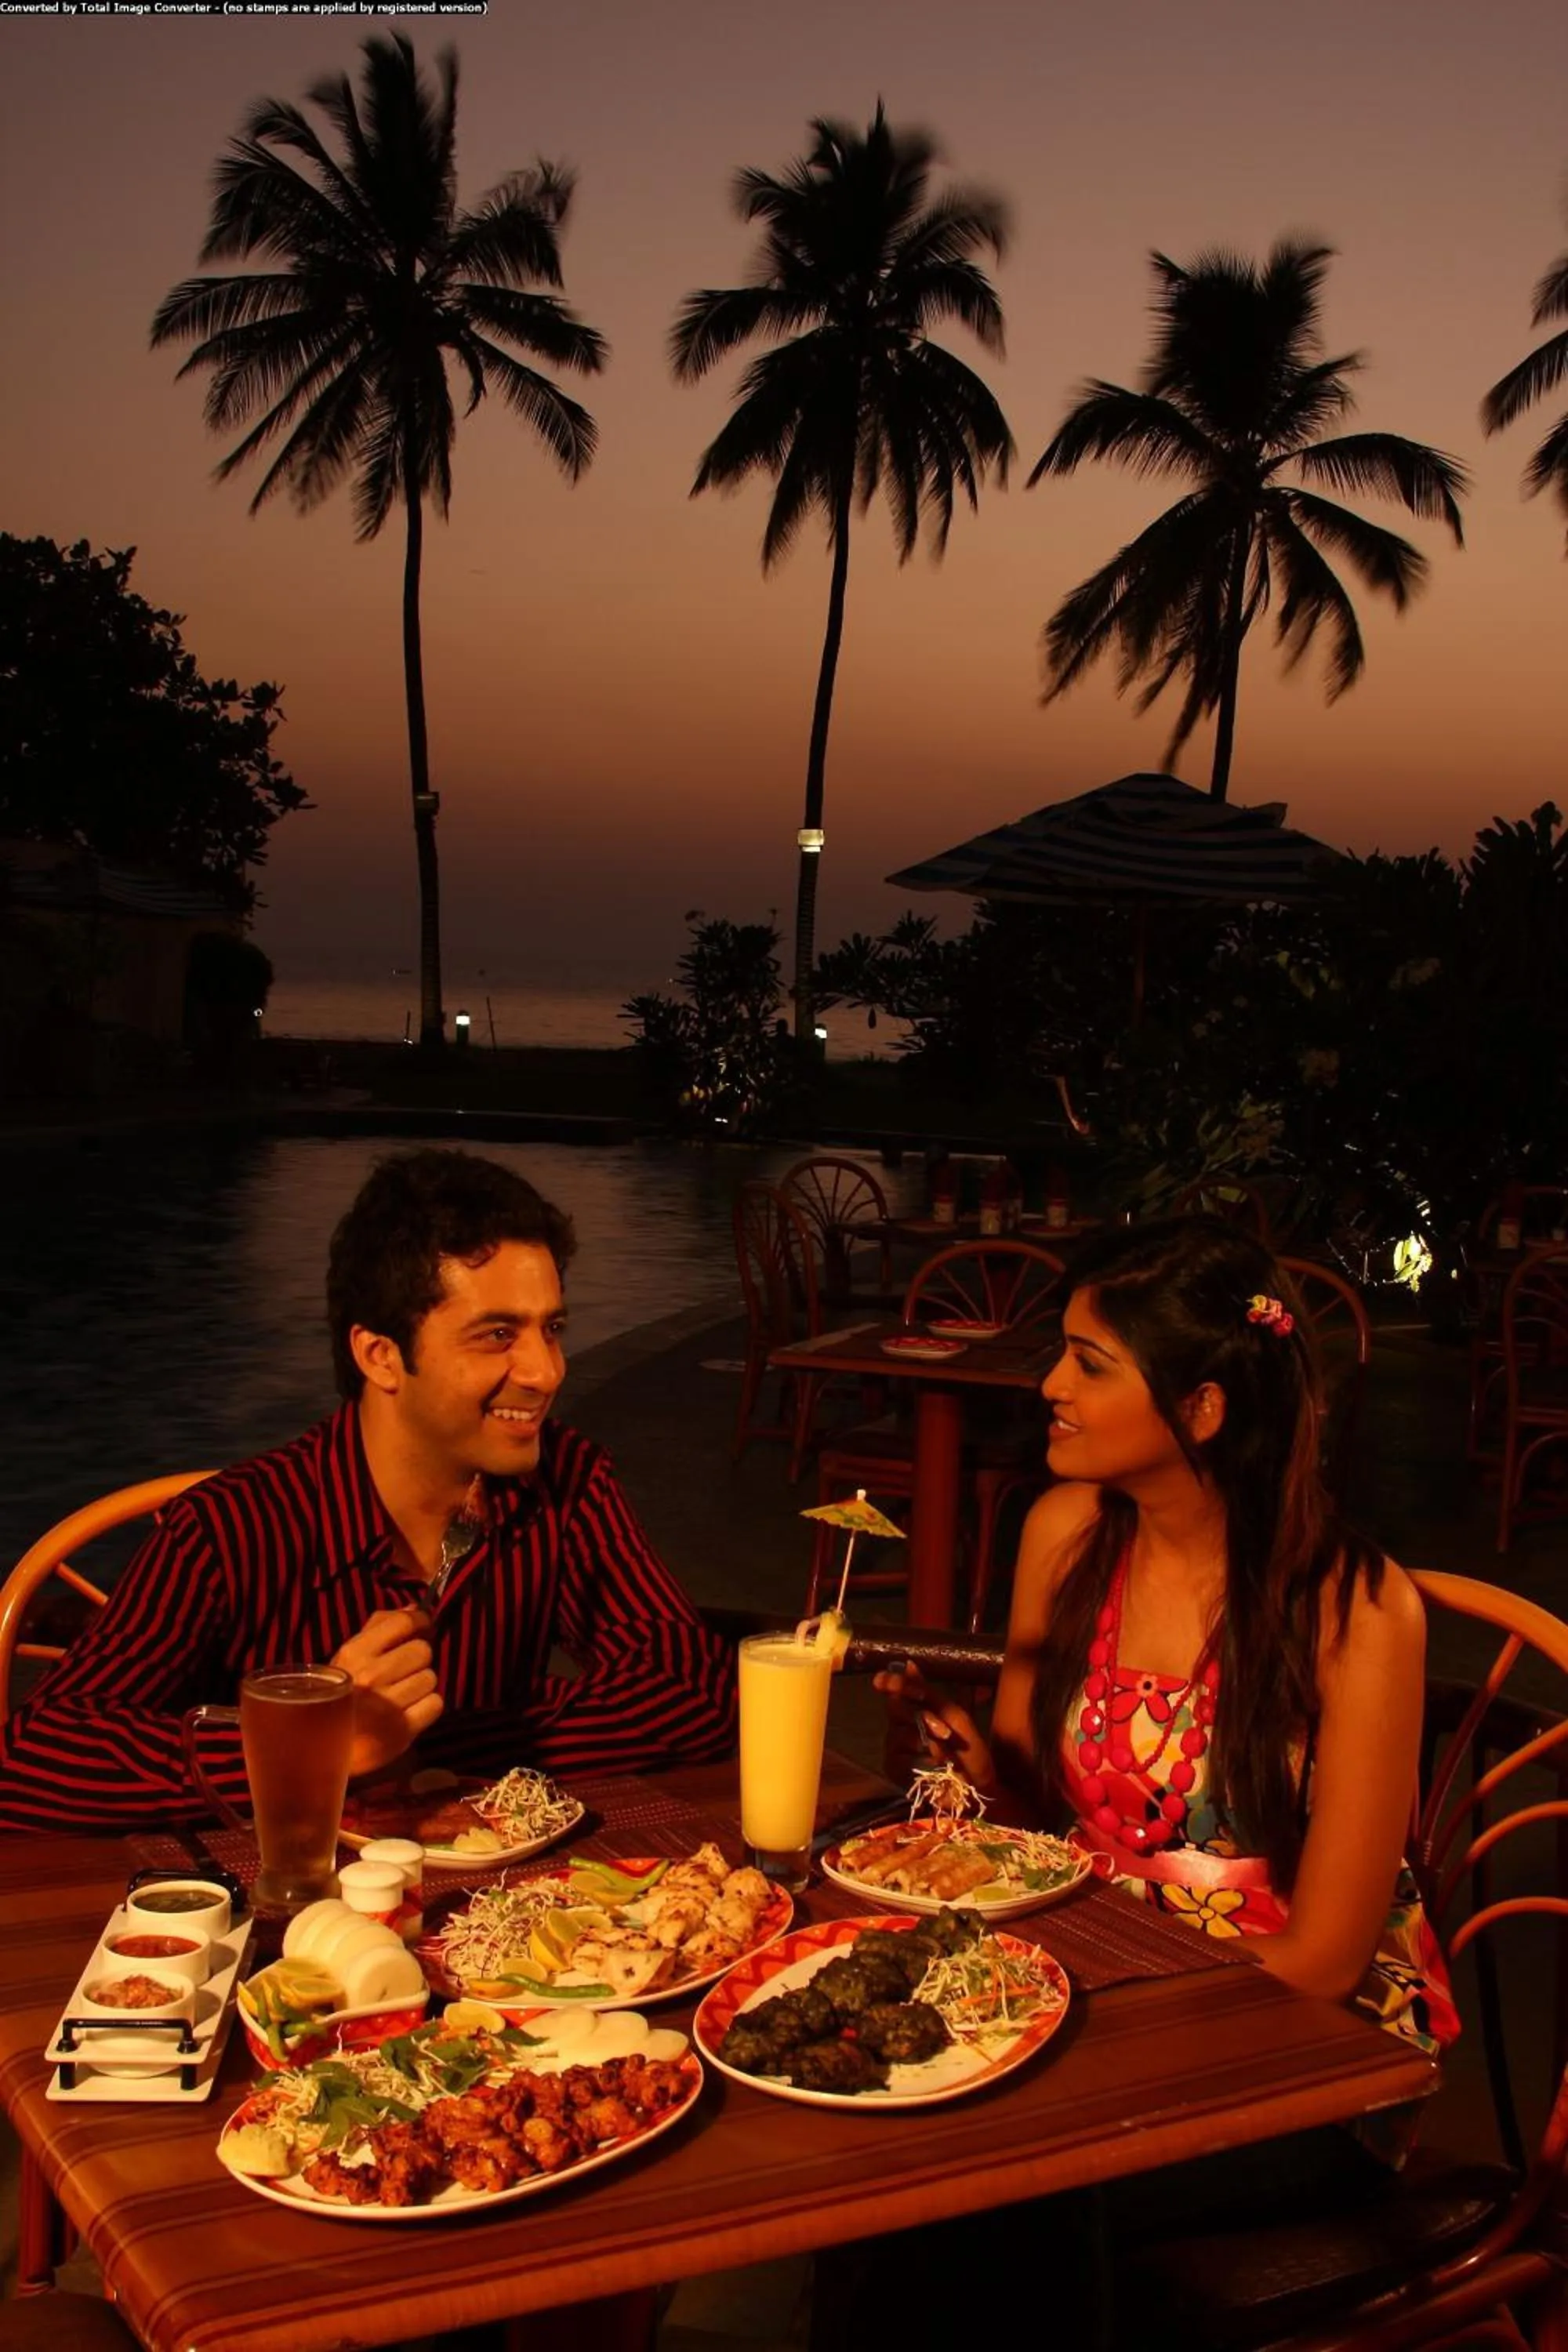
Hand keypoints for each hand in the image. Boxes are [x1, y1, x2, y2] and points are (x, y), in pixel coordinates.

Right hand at [332, 1608, 443, 1778]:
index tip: (422, 1627)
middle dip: (418, 1659)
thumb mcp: (348, 1657)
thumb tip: (414, 1608)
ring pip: (431, 1678)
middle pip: (423, 1651)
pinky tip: (410, 1710)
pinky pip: (435, 1704)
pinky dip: (427, 1706)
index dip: (420, 1622)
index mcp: (355, 1653)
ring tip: (404, 1693)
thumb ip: (379, 1627)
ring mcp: (387, 1705)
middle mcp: (371, 1676)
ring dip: (421, 1684)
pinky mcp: (402, 1730)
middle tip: (406, 1669)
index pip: (403, 1623)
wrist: (321, 1749)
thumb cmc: (339, 1696)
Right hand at [872, 1661, 994, 1793]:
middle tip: (944, 1730)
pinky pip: (899, 1755)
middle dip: (922, 1715)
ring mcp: (894, 1748)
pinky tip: (936, 1766)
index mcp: (914, 1710)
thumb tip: (908, 1663)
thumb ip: (929, 1693)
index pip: (894, 1690)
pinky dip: (922, 1758)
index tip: (885, 1680)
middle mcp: (900, 1726)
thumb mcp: (954, 1716)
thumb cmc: (969, 1751)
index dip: (891, 1683)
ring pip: (899, 1732)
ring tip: (947, 1753)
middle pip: (895, 1707)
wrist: (978, 1787)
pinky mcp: (893, 1769)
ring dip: (927, 1740)